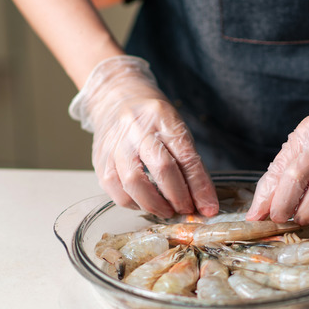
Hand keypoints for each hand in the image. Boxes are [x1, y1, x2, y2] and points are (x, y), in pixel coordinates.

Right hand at [70, 56, 217, 217]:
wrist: (116, 97)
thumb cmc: (152, 118)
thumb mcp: (176, 129)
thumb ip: (188, 163)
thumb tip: (202, 201)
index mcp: (163, 118)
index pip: (186, 156)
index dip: (200, 186)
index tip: (209, 207)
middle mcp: (137, 129)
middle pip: (162, 168)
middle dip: (179, 197)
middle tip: (187, 210)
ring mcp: (115, 144)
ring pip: (134, 182)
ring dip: (154, 205)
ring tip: (167, 211)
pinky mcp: (100, 158)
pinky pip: (114, 189)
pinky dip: (132, 203)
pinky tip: (144, 203)